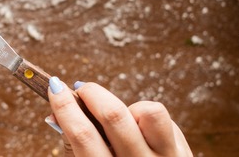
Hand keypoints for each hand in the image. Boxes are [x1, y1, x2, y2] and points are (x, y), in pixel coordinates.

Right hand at [48, 79, 191, 156]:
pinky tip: (137, 130)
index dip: (66, 107)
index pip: (83, 136)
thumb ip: (76, 147)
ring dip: (127, 107)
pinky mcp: (183, 151)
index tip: (55, 87)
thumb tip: (57, 113)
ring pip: (149, 112)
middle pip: (114, 116)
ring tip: (117, 117)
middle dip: (92, 93)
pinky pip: (163, 120)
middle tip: (80, 89)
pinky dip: (145, 117)